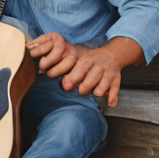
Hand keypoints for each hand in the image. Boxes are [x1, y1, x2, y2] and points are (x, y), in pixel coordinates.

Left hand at [27, 34, 143, 107]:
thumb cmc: (90, 60)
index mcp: (87, 60)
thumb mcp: (78, 59)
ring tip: (94, 93)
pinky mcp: (117, 80)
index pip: (79, 69)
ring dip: (98, 91)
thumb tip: (42, 72)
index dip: (72, 78)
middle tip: (80, 91)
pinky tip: (109, 103)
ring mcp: (108, 73)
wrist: (113, 54)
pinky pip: (116, 90)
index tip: (65, 85)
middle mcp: (98, 66)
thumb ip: (64, 66)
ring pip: (104, 85)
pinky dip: (113, 97)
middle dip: (85, 86)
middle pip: (92, 78)